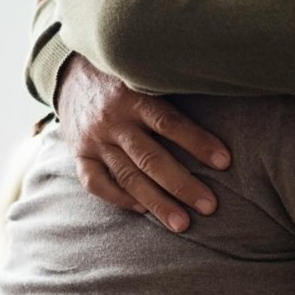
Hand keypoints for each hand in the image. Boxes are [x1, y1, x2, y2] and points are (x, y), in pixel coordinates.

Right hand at [56, 54, 230, 232]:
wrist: (69, 70)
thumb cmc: (126, 74)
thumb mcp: (146, 71)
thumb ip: (173, 87)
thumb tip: (223, 95)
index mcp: (133, 94)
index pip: (169, 123)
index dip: (197, 143)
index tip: (225, 162)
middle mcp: (112, 119)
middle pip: (150, 158)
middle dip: (182, 185)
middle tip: (209, 206)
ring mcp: (93, 139)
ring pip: (127, 177)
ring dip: (156, 203)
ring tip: (182, 224)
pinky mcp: (79, 154)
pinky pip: (96, 183)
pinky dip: (120, 199)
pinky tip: (143, 210)